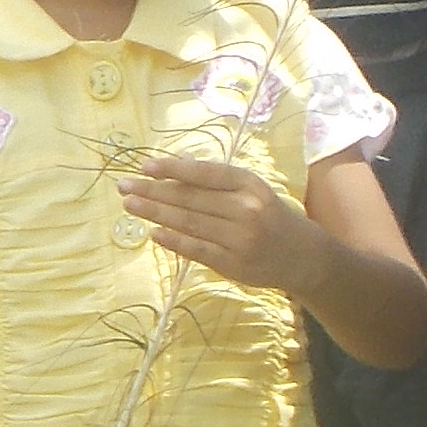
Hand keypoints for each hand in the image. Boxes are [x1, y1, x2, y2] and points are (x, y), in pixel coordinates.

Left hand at [122, 152, 316, 292]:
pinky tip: (153, 233)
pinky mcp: (233, 264)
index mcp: (250, 184)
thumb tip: (177, 163)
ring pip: (189, 223)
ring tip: (130, 205)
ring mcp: (239, 238)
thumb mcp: (253, 189)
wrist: (304, 256)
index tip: (145, 165)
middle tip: (123, 186)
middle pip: (190, 199)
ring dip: (155, 213)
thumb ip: (217, 179)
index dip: (173, 169)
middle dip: (153, 191)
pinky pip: (196, 250)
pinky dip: (173, 241)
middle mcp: (246, 209)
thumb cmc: (271, 216)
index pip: (204, 174)